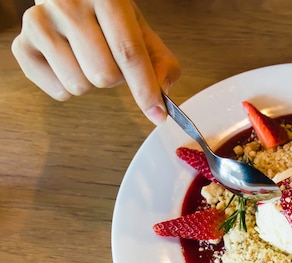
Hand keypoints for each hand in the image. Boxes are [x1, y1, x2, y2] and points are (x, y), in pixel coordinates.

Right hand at [11, 0, 180, 123]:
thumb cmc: (106, 16)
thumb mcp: (138, 29)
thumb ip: (159, 61)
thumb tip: (162, 94)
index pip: (128, 52)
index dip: (145, 89)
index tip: (158, 115)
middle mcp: (67, 4)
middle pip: (103, 76)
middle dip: (115, 78)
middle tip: (109, 58)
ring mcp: (39, 23)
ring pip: (79, 86)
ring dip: (91, 82)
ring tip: (87, 57)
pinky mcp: (21, 44)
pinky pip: (58, 91)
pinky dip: (69, 87)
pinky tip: (68, 62)